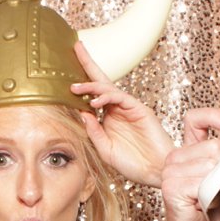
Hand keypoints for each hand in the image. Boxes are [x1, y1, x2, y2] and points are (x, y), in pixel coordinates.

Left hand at [71, 41, 173, 186]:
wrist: (155, 172)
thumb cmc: (132, 164)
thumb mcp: (104, 149)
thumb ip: (93, 131)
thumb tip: (80, 112)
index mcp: (108, 117)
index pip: (92, 96)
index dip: (81, 83)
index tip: (65, 72)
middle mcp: (117, 109)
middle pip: (100, 82)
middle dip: (88, 64)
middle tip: (76, 48)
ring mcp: (128, 107)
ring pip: (108, 88)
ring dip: (91, 86)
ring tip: (75, 88)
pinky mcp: (139, 109)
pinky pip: (120, 97)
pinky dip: (107, 97)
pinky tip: (94, 103)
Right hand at [160, 116, 219, 220]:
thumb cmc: (219, 215)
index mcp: (187, 153)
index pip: (195, 119)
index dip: (215, 117)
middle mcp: (174, 159)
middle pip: (214, 145)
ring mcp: (170, 172)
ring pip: (211, 162)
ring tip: (214, 199)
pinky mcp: (171, 188)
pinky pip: (204, 180)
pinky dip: (213, 195)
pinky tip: (207, 205)